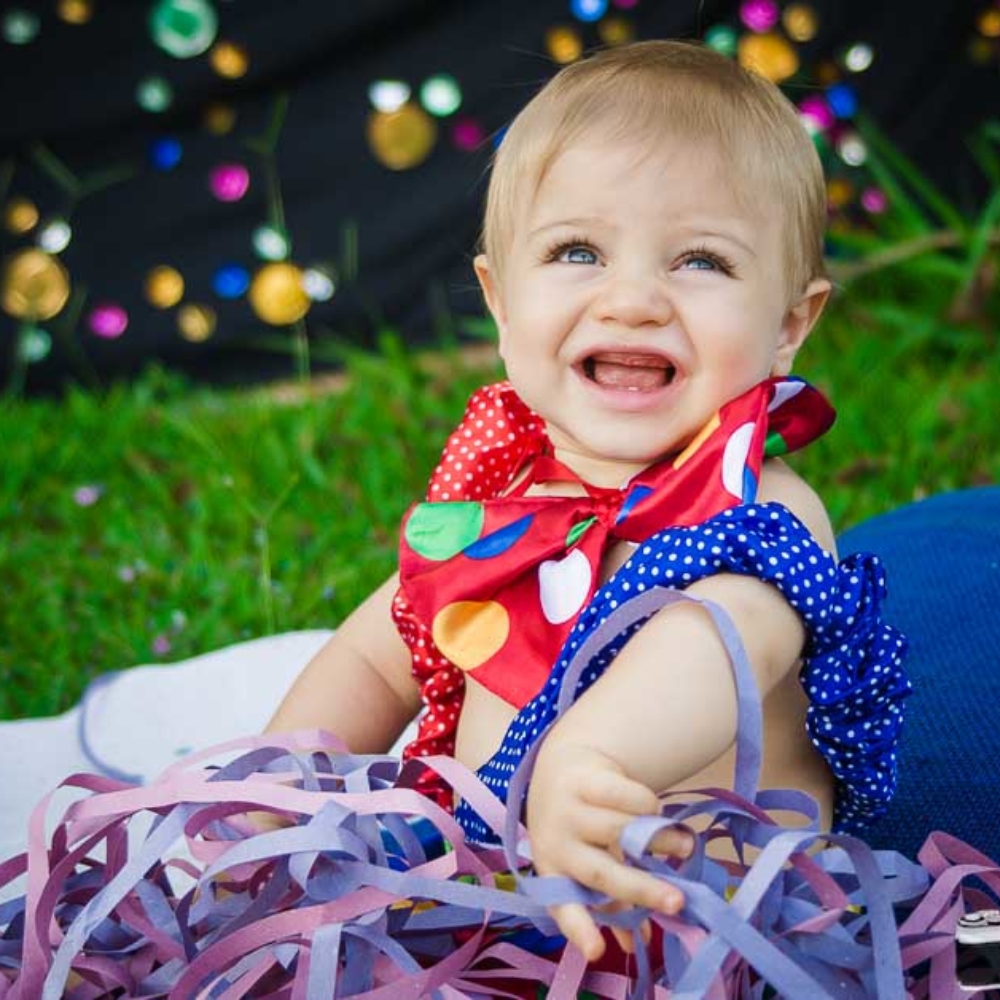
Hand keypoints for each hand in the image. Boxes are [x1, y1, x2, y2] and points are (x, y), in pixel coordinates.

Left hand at [525, 740, 693, 960]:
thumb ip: (614, 901)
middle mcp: (555, 843)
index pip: (563, 907)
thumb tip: (640, 942)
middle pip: (601, 873)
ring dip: (658, 841)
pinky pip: (624, 796)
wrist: (558, 769)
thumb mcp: (587, 863)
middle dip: (641, 890)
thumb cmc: (579, 829)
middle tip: (678, 902)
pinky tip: (656, 810)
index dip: (580, 930)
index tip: (599, 952)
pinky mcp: (584, 779)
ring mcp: (567, 809)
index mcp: (553, 873)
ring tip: (685, 847)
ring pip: (619, 830)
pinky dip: (647, 805)